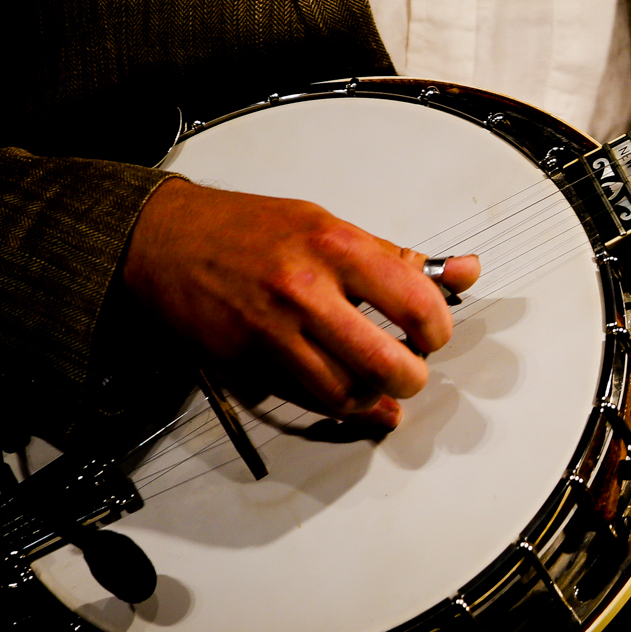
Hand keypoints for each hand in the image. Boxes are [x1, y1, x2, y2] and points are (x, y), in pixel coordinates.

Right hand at [122, 178, 479, 430]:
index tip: (432, 332)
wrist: (165, 240)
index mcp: (335, 245)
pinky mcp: (250, 363)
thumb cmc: (248, 229)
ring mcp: (275, 332)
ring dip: (375, 399)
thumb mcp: (328, 224)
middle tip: (412, 368)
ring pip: (347, 394)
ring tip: (379, 383)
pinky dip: (339, 407)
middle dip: (412, 377)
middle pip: (387, 363)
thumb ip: (397, 257)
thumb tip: (465, 272)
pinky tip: (352, 399)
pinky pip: (308, 400)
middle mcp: (306, 289)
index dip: (437, 329)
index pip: (417, 302)